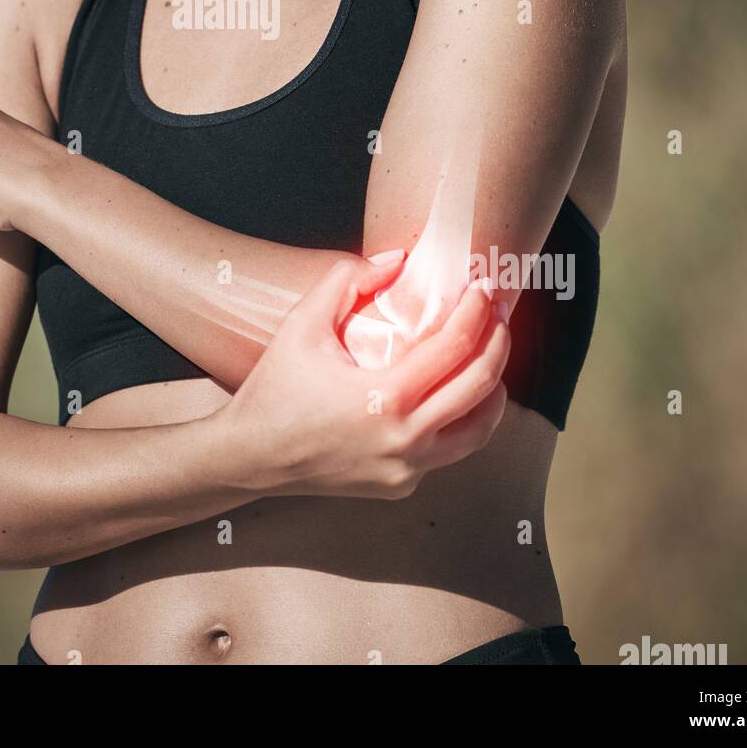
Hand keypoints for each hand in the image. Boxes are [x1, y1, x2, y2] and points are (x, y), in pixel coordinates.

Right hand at [224, 253, 510, 499]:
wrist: (249, 457)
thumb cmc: (274, 389)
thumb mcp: (302, 325)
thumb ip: (347, 280)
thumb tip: (397, 261)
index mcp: (385, 399)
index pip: (454, 348)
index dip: (476, 312)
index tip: (482, 289)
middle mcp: (404, 441)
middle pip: (480, 388)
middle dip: (498, 344)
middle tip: (498, 315)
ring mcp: (406, 470)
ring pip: (477, 432)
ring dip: (491, 391)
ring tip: (488, 357)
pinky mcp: (400, 486)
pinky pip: (446, 451)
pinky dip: (458, 420)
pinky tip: (451, 394)